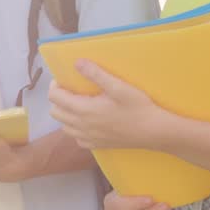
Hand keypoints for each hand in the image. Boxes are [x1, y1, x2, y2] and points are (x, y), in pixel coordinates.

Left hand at [47, 61, 168, 149]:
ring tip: (78, 104)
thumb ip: (96, 74)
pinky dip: (77, 129)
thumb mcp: (118, 86)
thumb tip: (77, 63)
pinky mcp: (97, 146)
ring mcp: (89, 138)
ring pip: (64, 127)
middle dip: (58, 99)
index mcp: (84, 110)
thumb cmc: (137, 107)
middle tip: (71, 90)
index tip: (64, 79)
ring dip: (66, 114)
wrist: (154, 132)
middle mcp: (82, 126)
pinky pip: (77, 139)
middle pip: (55, 112)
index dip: (55, 86)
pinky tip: (88, 121)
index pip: (55, 98)